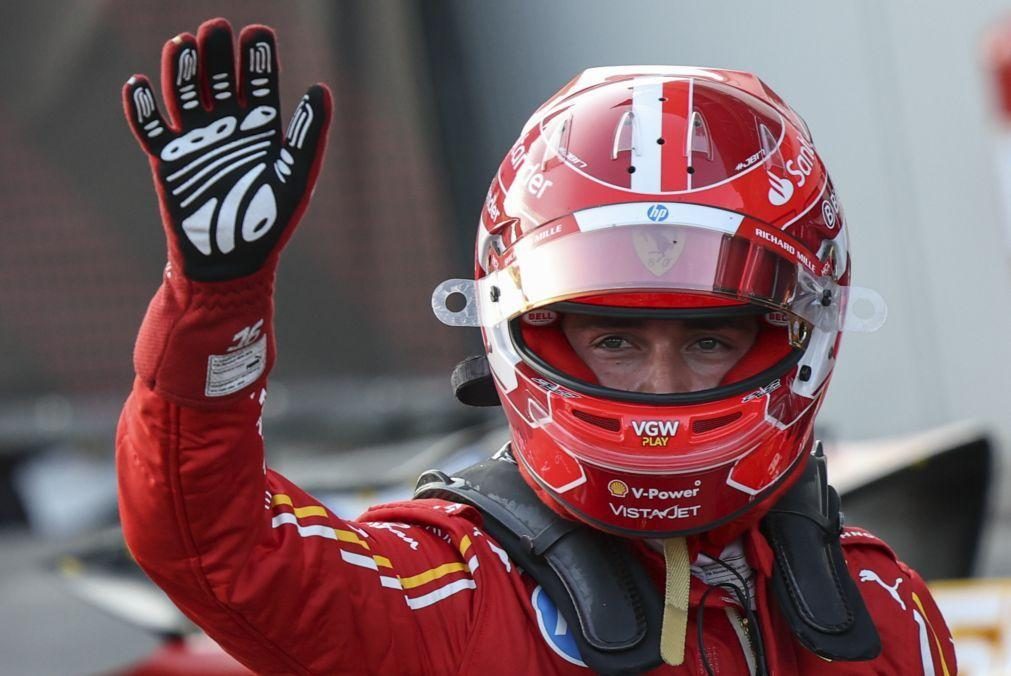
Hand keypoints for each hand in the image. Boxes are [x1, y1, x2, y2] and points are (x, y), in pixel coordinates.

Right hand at [122, 18, 330, 280]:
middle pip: (218, 79)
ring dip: (182, 68)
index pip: (259, 82)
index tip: (257, 33)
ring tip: (184, 44)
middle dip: (217, 52)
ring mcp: (196, 142)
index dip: (257, 56)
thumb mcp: (295, 176)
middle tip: (216, 29)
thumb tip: (321, 88)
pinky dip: (141, 107)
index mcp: (263, 130)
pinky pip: (150, 128)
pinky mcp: (168, 161)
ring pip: (184, 94)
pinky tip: (140, 83)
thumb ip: (308, 134)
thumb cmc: (269, 223)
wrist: (231, 264)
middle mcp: (228, 129)